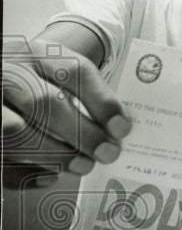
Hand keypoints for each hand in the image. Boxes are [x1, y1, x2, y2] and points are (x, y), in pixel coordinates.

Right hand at [2, 37, 129, 188]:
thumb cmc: (32, 81)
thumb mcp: (54, 73)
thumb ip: (84, 94)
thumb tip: (116, 130)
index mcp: (36, 54)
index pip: (75, 72)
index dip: (102, 102)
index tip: (122, 129)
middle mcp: (8, 72)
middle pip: (45, 103)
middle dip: (82, 133)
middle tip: (107, 154)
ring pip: (16, 131)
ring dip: (55, 154)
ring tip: (82, 165)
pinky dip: (24, 172)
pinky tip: (50, 175)